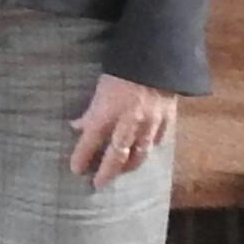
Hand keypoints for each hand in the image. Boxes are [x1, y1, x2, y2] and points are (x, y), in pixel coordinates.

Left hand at [68, 74, 179, 189]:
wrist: (157, 58)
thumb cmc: (122, 70)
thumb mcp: (99, 89)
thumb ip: (90, 111)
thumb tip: (76, 126)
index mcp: (107, 113)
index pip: (90, 142)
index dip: (82, 157)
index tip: (76, 170)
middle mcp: (128, 123)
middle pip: (116, 155)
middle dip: (107, 172)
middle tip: (98, 184)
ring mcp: (150, 123)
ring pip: (140, 153)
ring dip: (130, 165)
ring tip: (122, 171)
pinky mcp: (167, 118)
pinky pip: (159, 139)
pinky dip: (151, 148)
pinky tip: (146, 152)